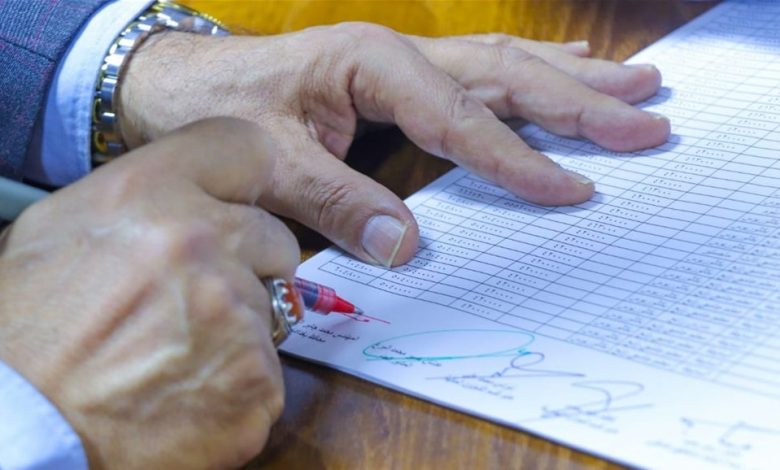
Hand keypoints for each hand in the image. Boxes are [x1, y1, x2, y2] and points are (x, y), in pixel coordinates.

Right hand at [0, 119, 297, 468]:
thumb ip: (142, 196)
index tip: (239, 203)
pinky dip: (240, 383)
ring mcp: (235, 312)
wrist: (23, 431)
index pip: (246, 147)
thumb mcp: (61, 230)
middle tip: (196, 300)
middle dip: (248, 265)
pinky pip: (270, 369)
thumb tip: (195, 192)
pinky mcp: (257, 378)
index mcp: (150, 192)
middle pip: (275, 237)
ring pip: (272, 307)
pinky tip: (190, 392)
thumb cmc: (30, 331)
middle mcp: (200, 241)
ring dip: (239, 328)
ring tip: (177, 354)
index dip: (246, 180)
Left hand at [118, 24, 669, 266]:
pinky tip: (567, 69)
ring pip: (505, 64)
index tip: (571, 188)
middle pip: (505, 73)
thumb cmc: (223, 108)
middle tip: (647, 117)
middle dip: (580, 99)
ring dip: (572, 77)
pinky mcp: (403, 75)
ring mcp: (405, 60)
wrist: (186, 81)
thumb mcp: (269, 159)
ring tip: (636, 84)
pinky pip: (482, 70)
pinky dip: (531, 73)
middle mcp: (399, 55)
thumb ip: (335, 200)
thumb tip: (404, 245)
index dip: (517, 157)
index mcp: (371, 65)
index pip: (461, 117)